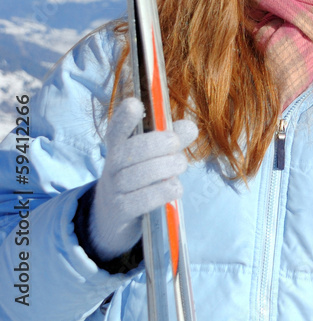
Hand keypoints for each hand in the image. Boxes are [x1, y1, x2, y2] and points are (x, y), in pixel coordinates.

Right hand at [89, 96, 197, 260]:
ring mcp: (115, 189)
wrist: (113, 215)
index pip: (117, 129)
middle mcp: (113, 165)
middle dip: (156, 143)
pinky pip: (141, 200)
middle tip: (175, 142)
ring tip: (180, 164)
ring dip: (164, 167)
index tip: (135, 104)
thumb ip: (173, 138)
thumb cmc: (140, 175)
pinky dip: (162, 192)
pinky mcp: (122, 210)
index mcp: (119, 145)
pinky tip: (175, 187)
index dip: (124, 117)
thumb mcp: (154, 154)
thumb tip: (191, 127)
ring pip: (137, 175)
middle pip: (128, 151)